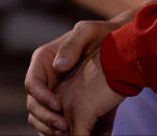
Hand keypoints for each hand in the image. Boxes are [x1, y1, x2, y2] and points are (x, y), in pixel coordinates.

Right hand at [25, 20, 117, 134]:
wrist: (124, 47)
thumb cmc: (103, 34)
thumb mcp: (88, 31)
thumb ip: (73, 44)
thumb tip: (58, 67)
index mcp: (45, 62)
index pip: (32, 84)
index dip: (41, 98)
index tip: (58, 105)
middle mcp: (47, 81)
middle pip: (34, 107)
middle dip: (46, 119)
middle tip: (64, 127)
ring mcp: (57, 96)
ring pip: (44, 121)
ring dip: (52, 131)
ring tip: (70, 134)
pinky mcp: (72, 109)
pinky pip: (64, 127)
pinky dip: (70, 134)